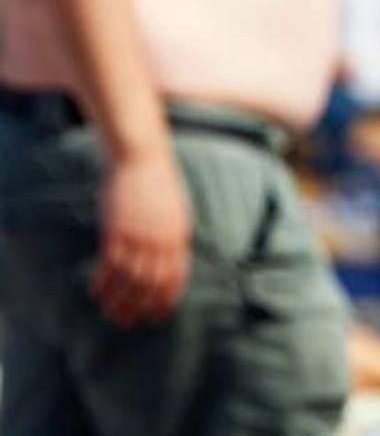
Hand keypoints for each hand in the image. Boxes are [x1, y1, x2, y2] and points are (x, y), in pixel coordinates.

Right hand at [91, 151, 192, 326]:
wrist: (142, 160)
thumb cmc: (158, 185)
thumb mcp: (175, 212)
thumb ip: (173, 237)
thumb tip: (169, 259)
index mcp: (179, 237)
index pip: (176, 277)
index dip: (166, 300)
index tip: (158, 316)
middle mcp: (161, 242)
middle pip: (152, 284)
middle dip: (142, 307)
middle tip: (130, 323)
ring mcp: (139, 237)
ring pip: (130, 279)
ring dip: (120, 301)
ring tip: (111, 315)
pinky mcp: (117, 231)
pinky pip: (110, 265)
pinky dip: (103, 282)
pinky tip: (96, 292)